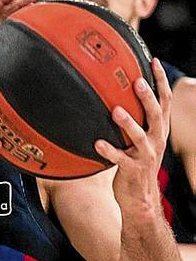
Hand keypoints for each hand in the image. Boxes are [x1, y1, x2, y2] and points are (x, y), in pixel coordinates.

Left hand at [95, 59, 171, 215]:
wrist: (140, 199)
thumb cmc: (134, 165)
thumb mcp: (138, 141)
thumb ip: (132, 121)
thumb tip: (112, 97)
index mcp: (158, 130)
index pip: (164, 101)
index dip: (160, 81)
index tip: (152, 61)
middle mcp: (156, 140)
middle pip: (155, 114)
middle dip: (147, 97)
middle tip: (136, 81)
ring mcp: (145, 156)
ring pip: (140, 136)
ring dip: (128, 123)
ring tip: (115, 111)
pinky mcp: (132, 171)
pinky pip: (120, 159)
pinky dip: (109, 151)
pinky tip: (96, 143)